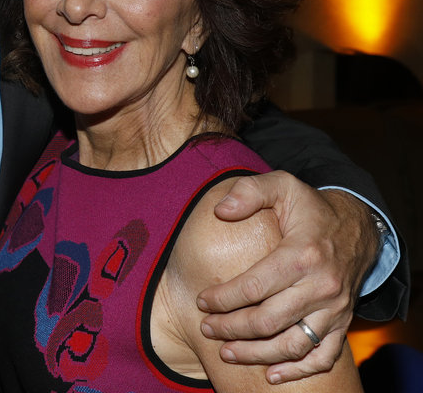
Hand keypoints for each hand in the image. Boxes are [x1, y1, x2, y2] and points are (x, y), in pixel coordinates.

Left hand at [195, 171, 377, 383]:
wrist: (357, 227)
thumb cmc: (310, 207)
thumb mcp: (281, 185)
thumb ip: (249, 191)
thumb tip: (221, 211)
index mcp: (302, 254)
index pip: (254, 287)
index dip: (223, 298)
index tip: (201, 301)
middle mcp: (322, 287)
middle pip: (269, 321)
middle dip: (232, 328)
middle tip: (207, 328)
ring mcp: (334, 309)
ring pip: (293, 345)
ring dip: (257, 354)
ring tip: (227, 352)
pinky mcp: (342, 323)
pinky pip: (323, 357)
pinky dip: (298, 370)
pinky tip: (272, 374)